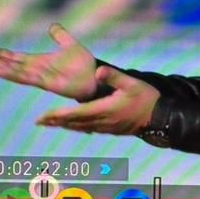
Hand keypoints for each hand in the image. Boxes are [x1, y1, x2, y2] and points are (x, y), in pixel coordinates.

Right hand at [0, 23, 98, 100]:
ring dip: (0, 70)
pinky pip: (26, 77)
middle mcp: (37, 69)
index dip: (2, 54)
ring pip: (15, 72)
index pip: (17, 57)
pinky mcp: (46, 82)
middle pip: (12, 65)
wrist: (96, 77)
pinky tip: (3, 73)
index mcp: (40, 61)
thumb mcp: (70, 44)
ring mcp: (40, 76)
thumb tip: (52, 26)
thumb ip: (60, 36)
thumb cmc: (84, 65)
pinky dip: (13, 75)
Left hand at [35, 66, 159, 135]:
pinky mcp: (110, 128)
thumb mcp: (131, 83)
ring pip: (79, 127)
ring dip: (63, 124)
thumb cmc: (146, 98)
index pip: (75, 114)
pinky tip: (71, 125)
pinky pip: (88, 128)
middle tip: (39, 121)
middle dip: (56, 121)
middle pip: (73, 123)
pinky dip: (76, 126)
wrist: (160, 118)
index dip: (58, 115)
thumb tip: (98, 70)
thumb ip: (114, 76)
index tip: (43, 116)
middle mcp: (102, 122)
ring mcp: (106, 127)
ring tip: (49, 122)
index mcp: (103, 110)